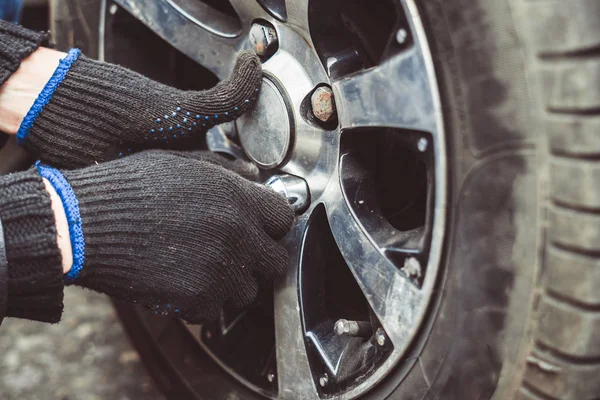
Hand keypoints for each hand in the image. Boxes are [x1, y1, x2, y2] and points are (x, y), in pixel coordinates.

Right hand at [37, 150, 293, 322]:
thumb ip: (224, 170)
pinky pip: (215, 311)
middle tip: (238, 257)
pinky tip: (179, 284)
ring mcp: (220, 270)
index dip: (271, 225)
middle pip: (277, 262)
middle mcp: (238, 234)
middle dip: (261, 261)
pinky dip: (201, 304)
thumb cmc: (127, 188)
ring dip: (231, 285)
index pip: (284, 218)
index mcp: (237, 197)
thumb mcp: (179, 161)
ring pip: (249, 292)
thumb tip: (253, 175)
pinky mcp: (197, 299)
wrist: (83, 224)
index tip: (259, 229)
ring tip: (201, 270)